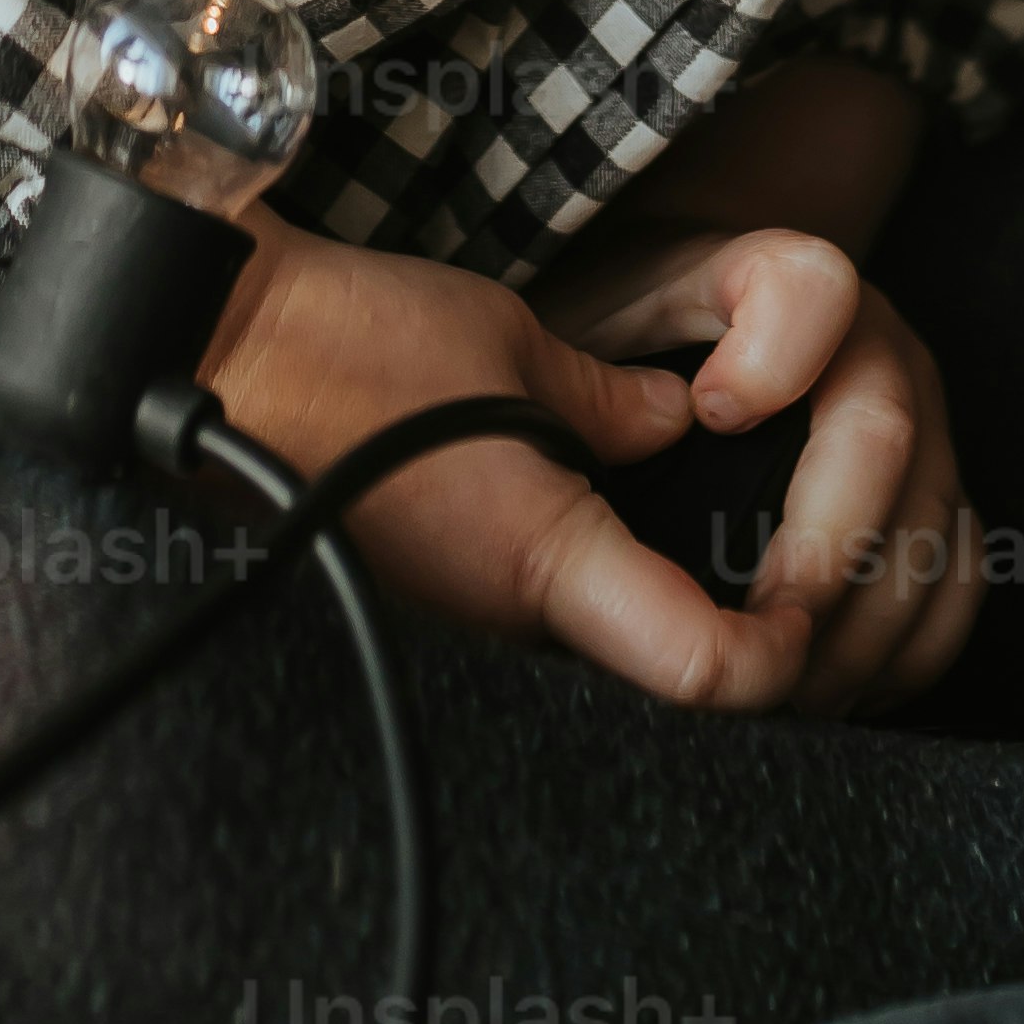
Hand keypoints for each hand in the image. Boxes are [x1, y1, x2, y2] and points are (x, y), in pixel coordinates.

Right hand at [198, 222, 814, 707]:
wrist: (213, 355)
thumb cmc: (351, 343)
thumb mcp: (511, 347)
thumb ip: (612, 400)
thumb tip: (674, 420)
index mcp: (547, 564)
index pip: (712, 673)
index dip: (788, 657)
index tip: (809, 600)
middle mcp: (508, 623)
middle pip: (666, 680)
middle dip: (739, 640)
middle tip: (779, 564)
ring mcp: (463, 622)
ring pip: (604, 655)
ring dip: (669, 614)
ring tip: (715, 537)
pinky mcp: (430, 599)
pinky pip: (541, 621)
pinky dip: (598, 590)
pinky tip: (608, 530)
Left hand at [540, 221, 982, 713]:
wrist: (685, 348)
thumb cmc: (627, 348)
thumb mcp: (591, 329)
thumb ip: (599, 364)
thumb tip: (652, 428)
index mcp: (783, 285)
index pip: (813, 287)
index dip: (774, 355)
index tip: (712, 416)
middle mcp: (874, 343)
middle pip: (885, 434)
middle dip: (823, 551)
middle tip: (754, 633)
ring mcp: (924, 420)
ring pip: (931, 520)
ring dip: (866, 625)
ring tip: (787, 688)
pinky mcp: (943, 493)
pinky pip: (961, 575)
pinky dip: (913, 648)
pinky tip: (843, 689)